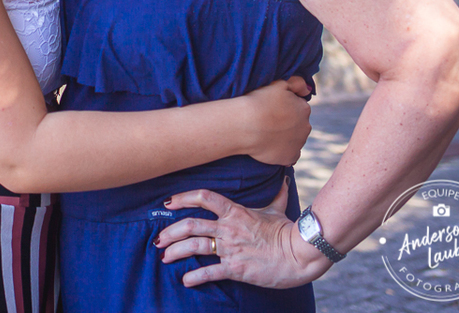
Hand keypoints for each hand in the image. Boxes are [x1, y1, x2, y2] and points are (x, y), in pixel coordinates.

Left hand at [155, 180, 330, 287]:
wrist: (300, 254)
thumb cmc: (287, 231)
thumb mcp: (278, 209)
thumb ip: (276, 194)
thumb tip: (283, 178)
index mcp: (235, 212)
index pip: (204, 197)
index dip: (183, 198)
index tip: (168, 202)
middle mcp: (228, 228)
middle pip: (191, 225)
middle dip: (171, 231)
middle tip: (159, 238)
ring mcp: (230, 248)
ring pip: (195, 246)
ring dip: (176, 252)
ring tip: (164, 257)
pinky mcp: (236, 268)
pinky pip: (210, 272)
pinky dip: (195, 276)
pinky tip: (185, 280)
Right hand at [242, 78, 311, 164]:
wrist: (245, 125)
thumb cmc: (258, 102)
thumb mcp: (278, 83)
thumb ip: (297, 83)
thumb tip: (307, 90)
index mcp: (304, 108)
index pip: (298, 107)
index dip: (284, 107)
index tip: (271, 108)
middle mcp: (306, 126)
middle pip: (298, 124)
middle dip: (287, 123)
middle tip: (267, 121)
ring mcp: (299, 143)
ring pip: (294, 139)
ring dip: (284, 137)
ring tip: (265, 134)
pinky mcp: (290, 157)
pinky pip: (290, 155)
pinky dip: (282, 152)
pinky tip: (270, 147)